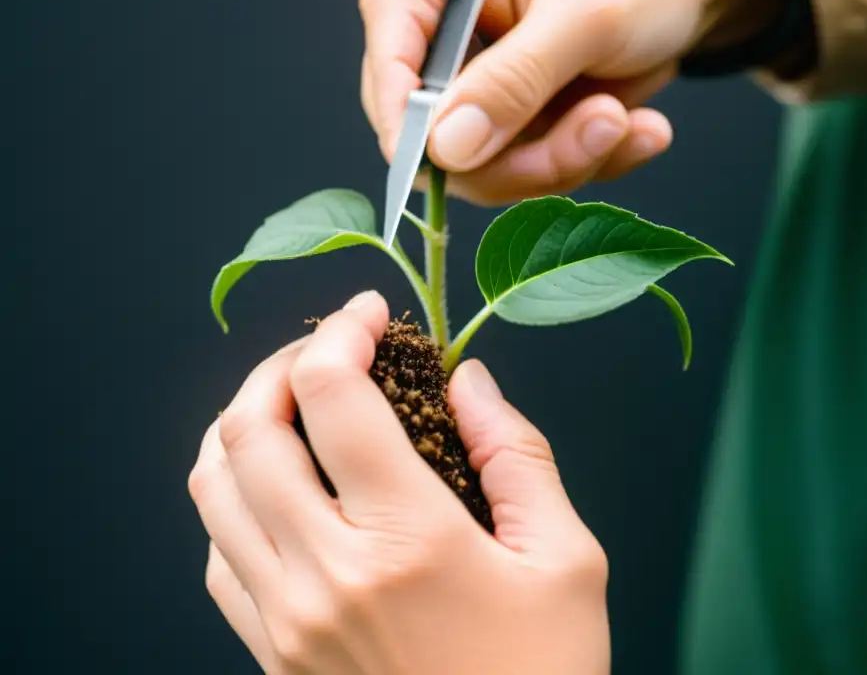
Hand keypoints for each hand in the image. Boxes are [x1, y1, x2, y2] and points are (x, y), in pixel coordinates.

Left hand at [188, 291, 610, 673]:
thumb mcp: (567, 560)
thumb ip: (518, 453)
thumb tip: (469, 380)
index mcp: (406, 541)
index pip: (332, 396)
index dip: (345, 332)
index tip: (371, 313)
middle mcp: (325, 576)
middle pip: (247, 428)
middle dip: (283, 364)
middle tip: (331, 351)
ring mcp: (284, 620)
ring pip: (212, 486)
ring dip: (244, 424)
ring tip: (296, 406)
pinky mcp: (269, 655)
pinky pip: (217, 555)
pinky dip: (234, 499)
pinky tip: (284, 490)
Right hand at [359, 0, 756, 204]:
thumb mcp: (586, 18)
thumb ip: (514, 81)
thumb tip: (445, 148)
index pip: (390, 44)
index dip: (404, 112)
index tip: (447, 162)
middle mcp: (448, 29)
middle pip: (430, 125)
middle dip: (515, 152)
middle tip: (601, 130)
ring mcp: (476, 82)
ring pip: (479, 164)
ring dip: (560, 160)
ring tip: (625, 123)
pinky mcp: (509, 122)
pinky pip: (523, 172)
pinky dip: (581, 163)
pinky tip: (636, 131)